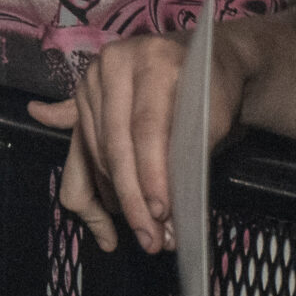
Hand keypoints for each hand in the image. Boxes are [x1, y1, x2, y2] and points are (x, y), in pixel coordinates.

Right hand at [27, 27, 247, 254]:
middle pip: (114, 143)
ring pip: (94, 154)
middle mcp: (113, 64)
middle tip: (150, 239)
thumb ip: (193, 151)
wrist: (205, 57)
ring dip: (116, 200)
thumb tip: (169, 205)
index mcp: (152, 58)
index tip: (161, 213)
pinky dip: (93, 192)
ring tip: (144, 231)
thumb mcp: (217, 112)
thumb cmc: (214, 87)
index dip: (151, 174)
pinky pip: (77, 153)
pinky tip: (104, 228)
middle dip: (131, 198)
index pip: (146, 126)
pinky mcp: (81, 99)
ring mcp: (91, 80)